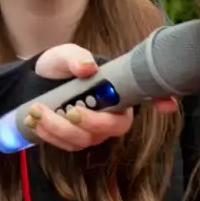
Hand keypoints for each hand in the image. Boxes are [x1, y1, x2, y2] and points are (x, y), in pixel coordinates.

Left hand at [27, 44, 177, 151]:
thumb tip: (87, 68)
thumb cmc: (59, 66)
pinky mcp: (73, 141)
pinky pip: (65, 144)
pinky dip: (49, 133)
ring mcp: (92, 131)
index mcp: (116, 91)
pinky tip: (34, 120)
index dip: (160, 100)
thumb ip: (76, 58)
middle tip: (71, 111)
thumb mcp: (65, 55)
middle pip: (113, 128)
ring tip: (38, 110)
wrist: (33, 82)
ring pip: (84, 139)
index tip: (165, 105)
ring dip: (60, 128)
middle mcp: (110, 114)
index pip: (146, 96)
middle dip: (92, 123)